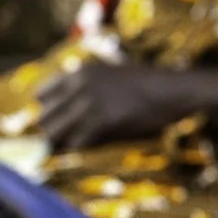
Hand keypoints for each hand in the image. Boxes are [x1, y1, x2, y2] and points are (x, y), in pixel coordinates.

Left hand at [36, 61, 190, 150]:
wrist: (176, 90)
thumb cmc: (148, 84)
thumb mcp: (112, 75)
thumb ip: (86, 87)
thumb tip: (64, 112)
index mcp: (80, 71)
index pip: (41, 94)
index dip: (49, 109)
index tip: (60, 118)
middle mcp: (79, 85)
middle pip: (44, 117)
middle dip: (54, 128)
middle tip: (70, 135)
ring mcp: (89, 103)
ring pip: (55, 132)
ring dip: (65, 140)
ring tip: (81, 141)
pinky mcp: (102, 121)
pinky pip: (76, 142)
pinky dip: (83, 147)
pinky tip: (96, 143)